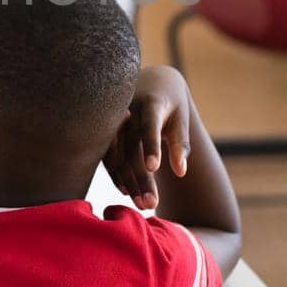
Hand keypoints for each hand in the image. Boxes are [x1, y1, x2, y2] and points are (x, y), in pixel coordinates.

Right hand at [104, 66, 190, 209]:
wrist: (151, 81)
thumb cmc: (170, 105)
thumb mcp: (180, 120)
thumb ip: (180, 145)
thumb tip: (181, 173)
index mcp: (151, 104)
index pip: (150, 126)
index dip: (151, 147)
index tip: (154, 169)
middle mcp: (128, 109)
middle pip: (133, 148)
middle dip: (141, 178)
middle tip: (151, 205)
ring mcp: (113, 119)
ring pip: (118, 155)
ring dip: (128, 181)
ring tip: (142, 205)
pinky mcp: (105, 129)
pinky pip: (108, 154)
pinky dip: (116, 173)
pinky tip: (125, 190)